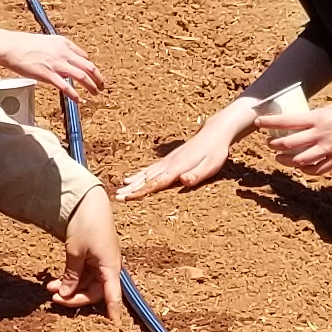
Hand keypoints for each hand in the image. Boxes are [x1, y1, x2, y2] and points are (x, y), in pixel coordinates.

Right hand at [0, 28, 104, 97]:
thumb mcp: (46, 42)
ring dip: (91, 86)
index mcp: (64, 43)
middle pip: (88, 66)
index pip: (84, 57)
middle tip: (102, 86)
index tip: (93, 75)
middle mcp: (64, 53)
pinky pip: (66, 87)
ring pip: (82, 76)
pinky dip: (75, 95)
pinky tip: (79, 100)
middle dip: (98, 77)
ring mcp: (57, 64)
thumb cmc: (24, 44)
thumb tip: (64, 58)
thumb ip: (57, 50)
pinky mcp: (48, 75)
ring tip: (96, 93)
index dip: (91, 68)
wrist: (11, 47)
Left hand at [49, 189, 120, 310]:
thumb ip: (71, 276)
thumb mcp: (75, 252)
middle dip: (74, 297)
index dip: (114, 310)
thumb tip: (65, 295)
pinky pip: (83, 274)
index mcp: (110, 266)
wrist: (88, 200)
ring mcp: (101, 261)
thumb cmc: (86, 224)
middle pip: (95, 292)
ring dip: (69, 287)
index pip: (114, 295)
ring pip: (86, 284)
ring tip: (50, 288)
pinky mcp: (93, 256)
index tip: (115, 326)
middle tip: (54, 298)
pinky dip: (70, 278)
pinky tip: (55, 281)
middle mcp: (109, 266)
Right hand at [116, 109, 245, 201]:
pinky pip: (149, 169)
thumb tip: (183, 181)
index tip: (127, 199)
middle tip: (116, 198)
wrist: (215, 132)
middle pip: (146, 179)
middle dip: (131, 189)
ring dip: (131, 183)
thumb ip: (196, 175)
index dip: (140, 192)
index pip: (156, 183)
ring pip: (145, 174)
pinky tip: (130, 179)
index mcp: (177, 168)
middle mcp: (168, 164)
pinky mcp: (168, 159)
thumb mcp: (211, 166)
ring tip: (118, 190)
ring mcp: (167, 161)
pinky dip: (138, 175)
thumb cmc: (215, 152)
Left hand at [265, 96, 331, 175]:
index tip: (259, 122)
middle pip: (289, 143)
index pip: (287, 121)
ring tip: (279, 157)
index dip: (270, 123)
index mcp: (318, 118)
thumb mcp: (331, 109)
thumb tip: (301, 121)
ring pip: (299, 160)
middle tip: (270, 143)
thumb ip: (316, 117)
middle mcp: (320, 135)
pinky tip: (300, 166)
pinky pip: (316, 170)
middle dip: (275, 144)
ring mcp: (329, 149)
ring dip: (286, 160)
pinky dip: (305, 169)